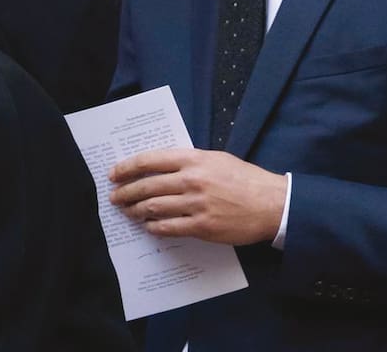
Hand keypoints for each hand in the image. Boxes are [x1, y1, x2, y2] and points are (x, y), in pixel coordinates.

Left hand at [108, 148, 286, 245]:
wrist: (271, 203)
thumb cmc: (244, 178)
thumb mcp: (215, 158)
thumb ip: (188, 161)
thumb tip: (160, 167)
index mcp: (193, 159)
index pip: (150, 161)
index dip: (127, 168)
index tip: (114, 174)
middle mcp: (191, 180)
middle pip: (147, 186)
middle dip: (126, 192)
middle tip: (115, 197)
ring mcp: (196, 204)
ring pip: (154, 207)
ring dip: (136, 210)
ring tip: (128, 212)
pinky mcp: (202, 226)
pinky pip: (170, 227)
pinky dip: (155, 227)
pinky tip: (149, 227)